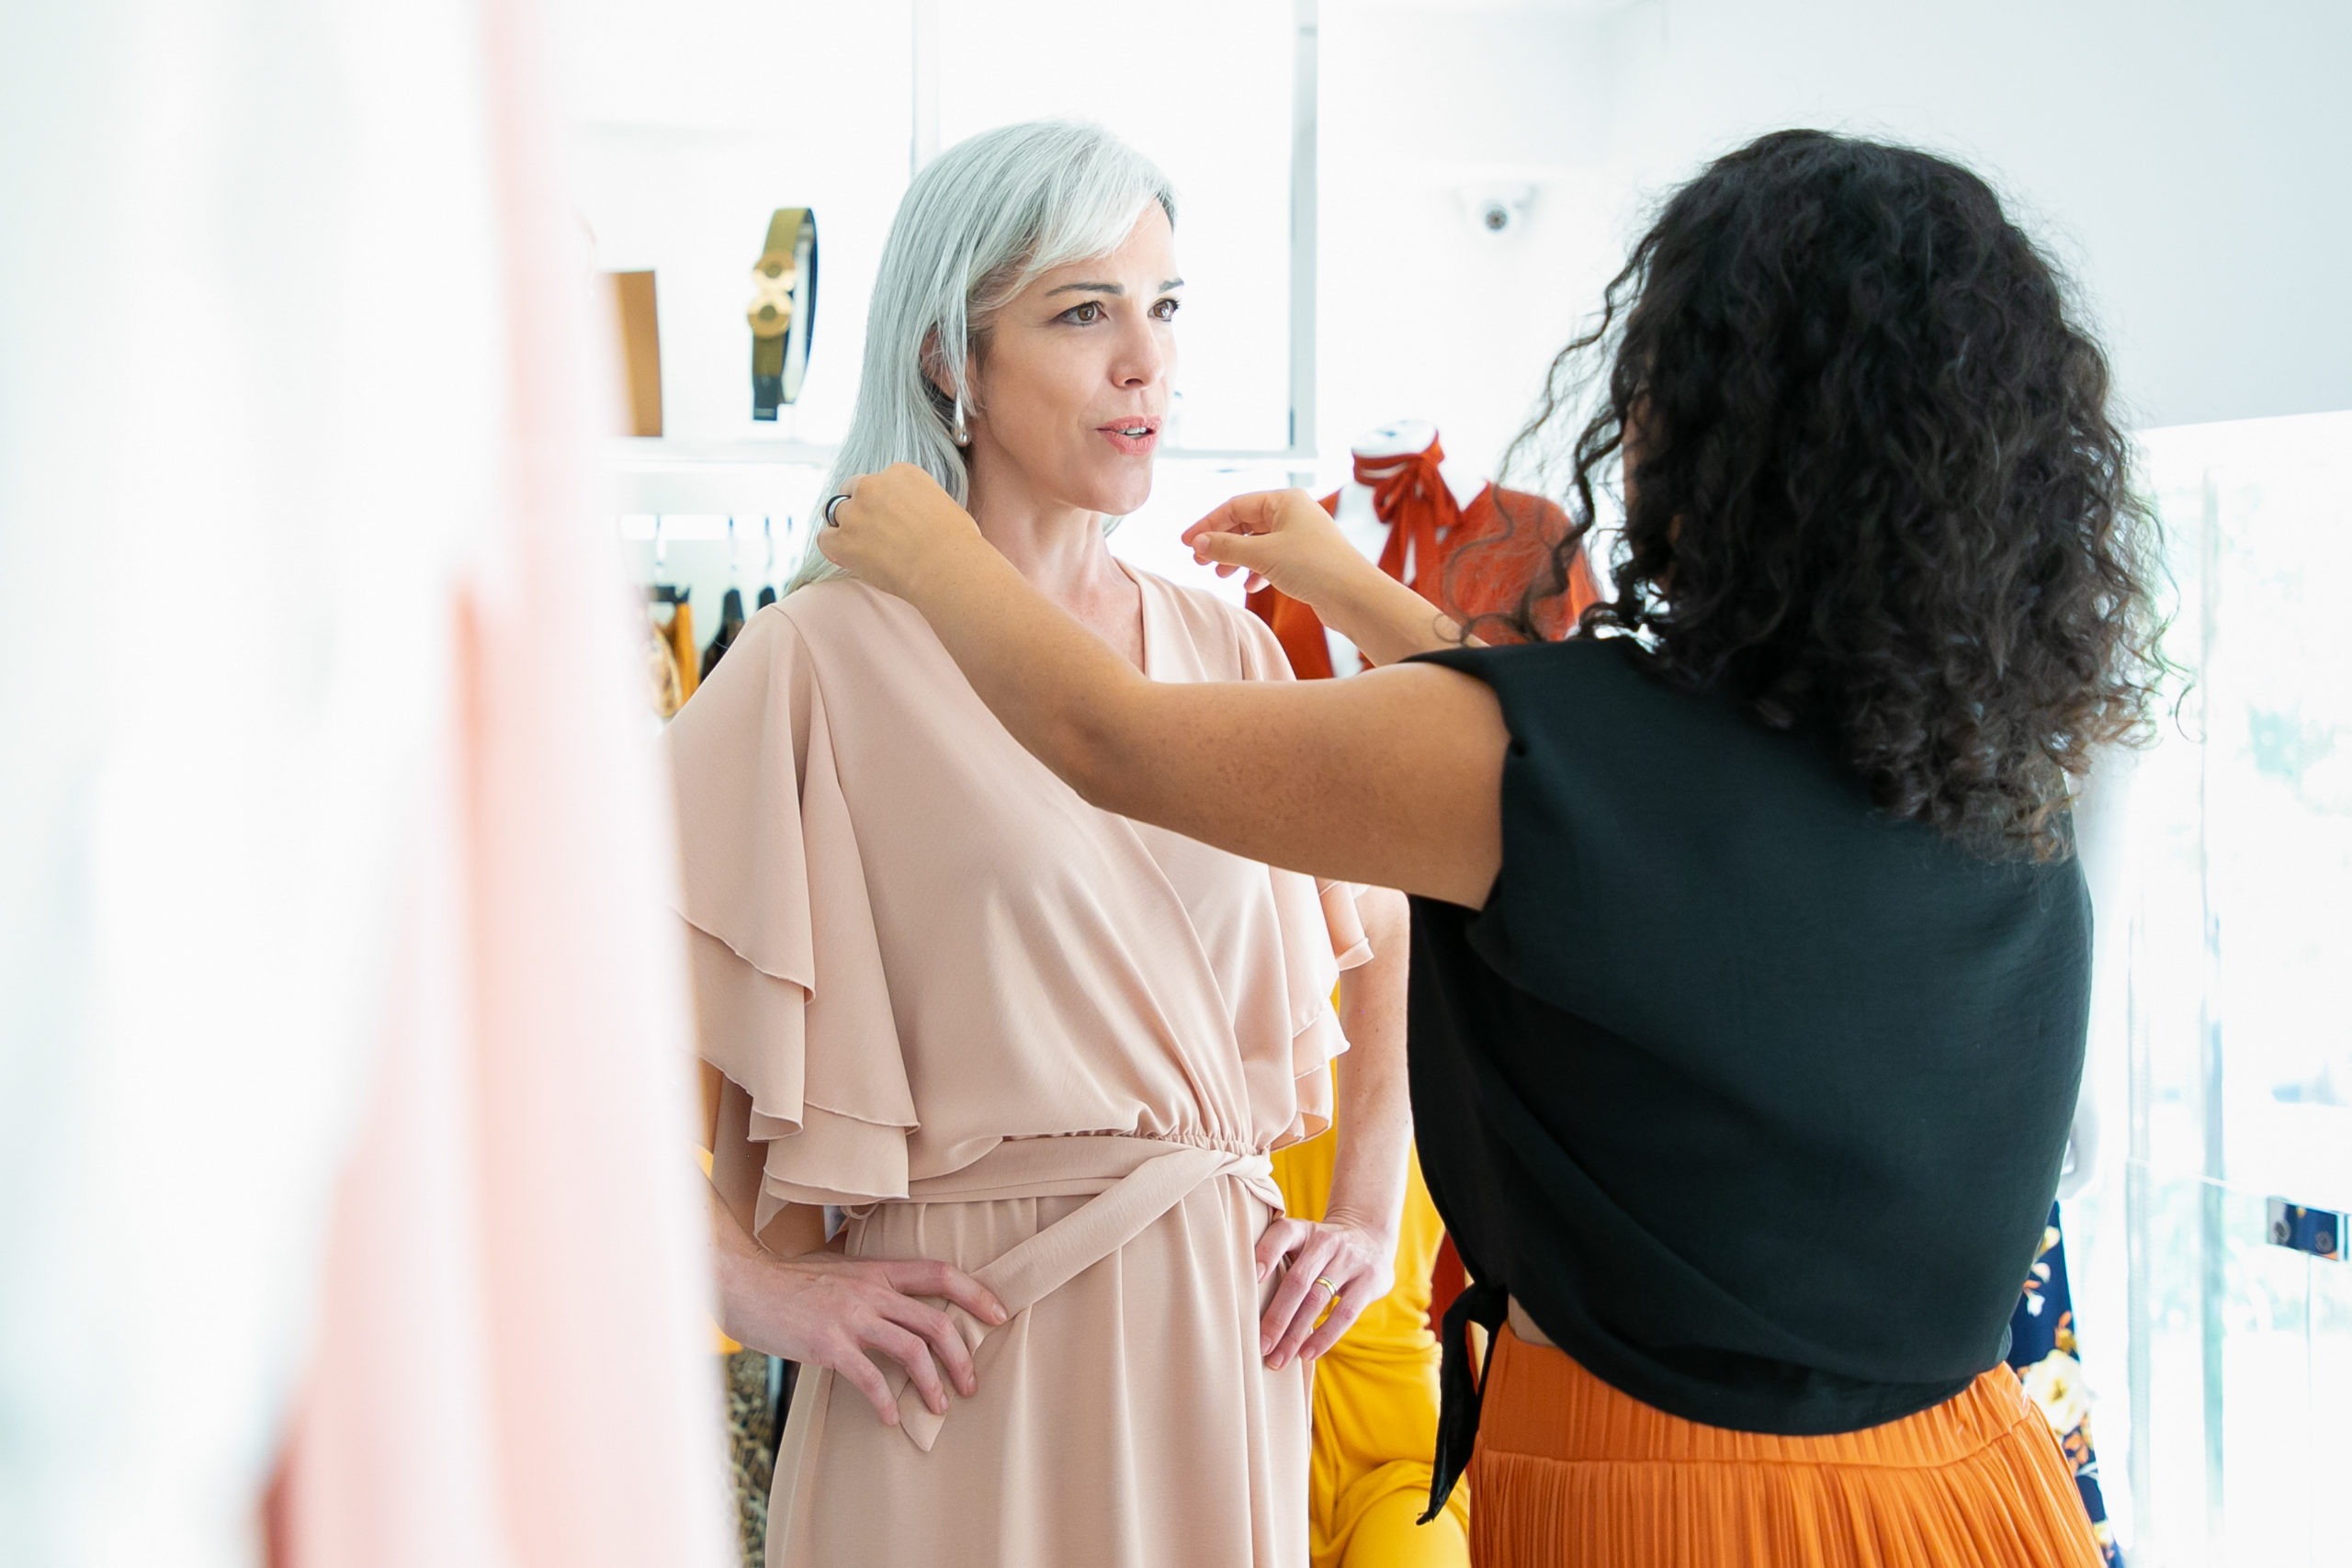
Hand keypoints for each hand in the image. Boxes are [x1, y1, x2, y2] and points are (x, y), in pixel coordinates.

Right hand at [720, 1246, 1008, 1427]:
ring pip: (912, 1351)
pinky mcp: (828, 1344)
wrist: (743, 1285)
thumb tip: (894, 1302)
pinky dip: (886, 1401)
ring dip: (934, 1384)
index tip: (999, 1314)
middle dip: (963, 1357)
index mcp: (877, 1270)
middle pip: (936, 1321)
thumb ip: (868, 1282)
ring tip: (940, 1407)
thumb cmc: (788, 1282)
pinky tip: (890, 1417)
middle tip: (972, 1384)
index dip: (976, 1292)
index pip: (940, 1273)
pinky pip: (870, 1377)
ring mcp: (850, 1317)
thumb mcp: (836, 1270)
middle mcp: (870, 1290)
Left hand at [815, 463, 985, 600]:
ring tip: (866, 550)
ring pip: (837, 514)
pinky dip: (835, 548)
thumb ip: (920, 503)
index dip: (882, 503)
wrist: (947, 566)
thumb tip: (919, 519)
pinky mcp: (843, 539)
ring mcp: (855, 511)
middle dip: (860, 510)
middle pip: (852, 491)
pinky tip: (851, 559)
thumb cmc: (957, 543)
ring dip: (847, 529)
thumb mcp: (944, 505)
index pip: (879, 481)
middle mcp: (874, 485)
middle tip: (874, 534)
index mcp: (901, 473)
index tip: (890, 520)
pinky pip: (825, 539)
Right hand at [1181, 489, 1375, 609]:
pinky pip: (1273, 559)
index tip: (1187, 543)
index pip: (1236, 506)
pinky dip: (1257, 570)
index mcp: (1286, 500)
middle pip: (1246, 523)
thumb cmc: (1314, 567)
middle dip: (1222, 542)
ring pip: (1258, 543)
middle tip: (1200, 562)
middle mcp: (1295, 513)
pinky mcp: (1307, 560)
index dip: (1208, 524)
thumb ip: (1226, 547)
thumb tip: (1198, 542)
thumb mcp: (1262, 554)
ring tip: (1221, 575)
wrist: (1355, 597)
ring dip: (1237, 558)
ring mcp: (1302, 537)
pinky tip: (1250, 586)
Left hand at [1254, 1213, 1396, 1370]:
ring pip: (1318, 1300)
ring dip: (1296, 1333)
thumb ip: (1279, 1260)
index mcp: (1304, 1230)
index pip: (1283, 1234)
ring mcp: (1350, 1260)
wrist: (1371, 1237)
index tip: (1251, 1278)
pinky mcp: (1370, 1280)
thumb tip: (1241, 1301)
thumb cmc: (1321, 1250)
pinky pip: (1345, 1313)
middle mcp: (1326, 1241)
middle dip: (1276, 1317)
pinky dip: (1324, 1335)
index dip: (1266, 1252)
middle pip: (1297, 1280)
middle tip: (1260, 1346)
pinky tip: (1307, 1353)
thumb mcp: (1303, 1242)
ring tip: (1279, 1359)